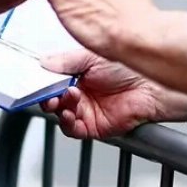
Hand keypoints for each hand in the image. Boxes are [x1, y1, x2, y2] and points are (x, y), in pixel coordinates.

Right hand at [38, 49, 180, 139]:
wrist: (152, 86)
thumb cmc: (128, 67)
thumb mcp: (90, 57)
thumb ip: (65, 62)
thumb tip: (43, 62)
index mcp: (78, 73)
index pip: (52, 80)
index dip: (42, 81)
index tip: (34, 80)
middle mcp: (81, 92)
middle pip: (54, 99)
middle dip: (47, 96)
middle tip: (47, 92)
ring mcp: (88, 110)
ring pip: (61, 115)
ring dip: (59, 108)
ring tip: (66, 98)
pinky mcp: (96, 126)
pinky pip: (74, 129)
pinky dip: (68, 123)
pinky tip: (70, 112)